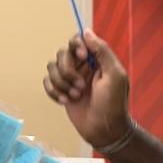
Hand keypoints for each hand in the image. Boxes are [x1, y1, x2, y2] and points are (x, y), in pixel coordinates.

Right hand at [43, 31, 131, 148]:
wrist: (104, 131)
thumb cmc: (113, 104)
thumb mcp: (115, 75)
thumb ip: (102, 51)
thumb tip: (86, 31)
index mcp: (95, 60)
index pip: (77, 40)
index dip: (76, 46)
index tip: (81, 56)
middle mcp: (81, 66)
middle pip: (62, 54)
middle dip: (68, 71)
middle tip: (81, 87)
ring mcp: (70, 79)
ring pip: (52, 68)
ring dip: (61, 83)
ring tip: (75, 97)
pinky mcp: (61, 91)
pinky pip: (47, 82)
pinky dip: (53, 91)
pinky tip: (64, 102)